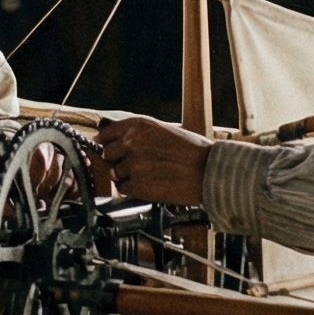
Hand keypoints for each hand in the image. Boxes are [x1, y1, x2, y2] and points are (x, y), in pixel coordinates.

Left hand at [96, 115, 211, 203]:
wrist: (209, 170)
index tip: (110, 149)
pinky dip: (133, 189)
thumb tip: (110, 134)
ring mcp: (132, 164)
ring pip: (114, 173)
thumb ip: (137, 134)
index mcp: (138, 125)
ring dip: (126, 176)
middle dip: (118, 161)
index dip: (107, 143)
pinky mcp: (136, 185)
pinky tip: (150, 185)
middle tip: (136, 166)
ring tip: (149, 176)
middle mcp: (131, 142)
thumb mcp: (162, 130)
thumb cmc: (192, 150)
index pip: (105, 134)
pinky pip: (123, 188)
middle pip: (107, 155)